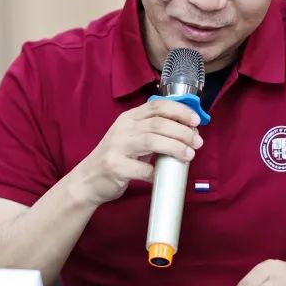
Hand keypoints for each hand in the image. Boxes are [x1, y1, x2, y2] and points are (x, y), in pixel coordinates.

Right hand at [74, 99, 202, 205]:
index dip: (179, 111)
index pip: (157, 106)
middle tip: (197, 142)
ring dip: (175, 148)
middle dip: (182, 131)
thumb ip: (153, 130)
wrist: (88, 179)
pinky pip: (142, 168)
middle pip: (158, 123)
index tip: (196, 121)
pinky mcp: (115, 166)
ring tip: (189, 155)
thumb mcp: (131, 136)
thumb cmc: (117, 157)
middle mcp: (123, 129)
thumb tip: (187, 130)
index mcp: (129, 118)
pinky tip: (161, 175)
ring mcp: (117, 147)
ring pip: (152, 141)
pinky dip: (156, 172)